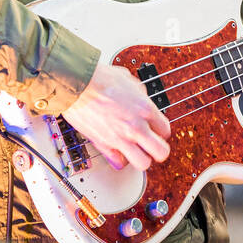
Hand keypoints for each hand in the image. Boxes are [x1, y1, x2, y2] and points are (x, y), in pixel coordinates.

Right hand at [62, 56, 170, 170]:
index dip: (160, 131)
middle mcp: (136, 126)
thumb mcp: (128, 79)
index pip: (165, 130)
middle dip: (158, 150)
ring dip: (142, 158)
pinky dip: (120, 160)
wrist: (77, 85)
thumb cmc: (99, 78)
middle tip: (151, 145)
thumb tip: (141, 96)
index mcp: (145, 109)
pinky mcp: (104, 145)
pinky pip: (119, 163)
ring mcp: (120, 138)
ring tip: (137, 152)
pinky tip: (119, 152)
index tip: (155, 130)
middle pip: (161, 152)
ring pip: (143, 163)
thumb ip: (139, 92)